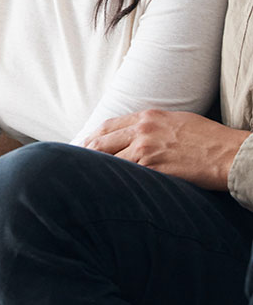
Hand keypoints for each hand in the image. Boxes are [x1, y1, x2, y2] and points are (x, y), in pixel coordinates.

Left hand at [83, 109, 249, 189]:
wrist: (230, 154)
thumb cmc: (209, 138)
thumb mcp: (176, 121)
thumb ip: (152, 125)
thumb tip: (136, 134)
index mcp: (147, 117)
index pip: (108, 125)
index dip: (92, 137)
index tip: (83, 145)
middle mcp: (142, 130)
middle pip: (101, 141)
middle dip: (86, 153)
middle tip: (75, 164)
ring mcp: (146, 149)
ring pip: (110, 160)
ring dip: (98, 170)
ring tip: (87, 179)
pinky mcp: (154, 169)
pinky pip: (126, 175)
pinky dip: (115, 181)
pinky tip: (106, 188)